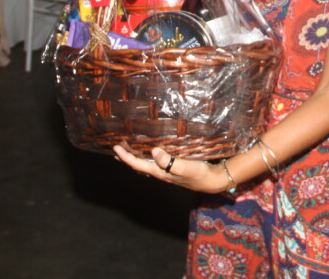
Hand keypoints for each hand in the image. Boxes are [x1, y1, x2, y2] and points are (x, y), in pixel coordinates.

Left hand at [112, 143, 228, 193]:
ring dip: (136, 157)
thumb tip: (153, 152)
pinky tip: (150, 152)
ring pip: (146, 164)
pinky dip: (148, 156)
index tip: (115, 148)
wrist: (213, 181)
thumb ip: (169, 161)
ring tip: (128, 150)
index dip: (125, 157)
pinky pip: (155, 162)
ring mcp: (167, 171)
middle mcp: (161, 172)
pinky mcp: (174, 167)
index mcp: (160, 172)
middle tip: (116, 149)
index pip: (138, 165)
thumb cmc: (199, 174)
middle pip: (139, 166)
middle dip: (126, 158)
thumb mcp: (184, 167)